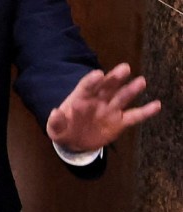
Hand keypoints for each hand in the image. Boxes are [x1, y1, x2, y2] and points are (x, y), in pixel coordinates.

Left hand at [46, 63, 160, 151]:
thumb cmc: (63, 130)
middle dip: (115, 78)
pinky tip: (156, 105)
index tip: (99, 74)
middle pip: (107, 87)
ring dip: (131, 90)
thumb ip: (55, 121)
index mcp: (80, 99)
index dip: (92, 80)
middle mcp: (97, 101)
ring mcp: (110, 110)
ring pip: (122, 98)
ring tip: (141, 81)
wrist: (75, 142)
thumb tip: (55, 112)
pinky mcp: (120, 122)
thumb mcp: (54, 129)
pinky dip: (145, 111)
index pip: (86, 87)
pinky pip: (134, 116)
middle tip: (124, 68)